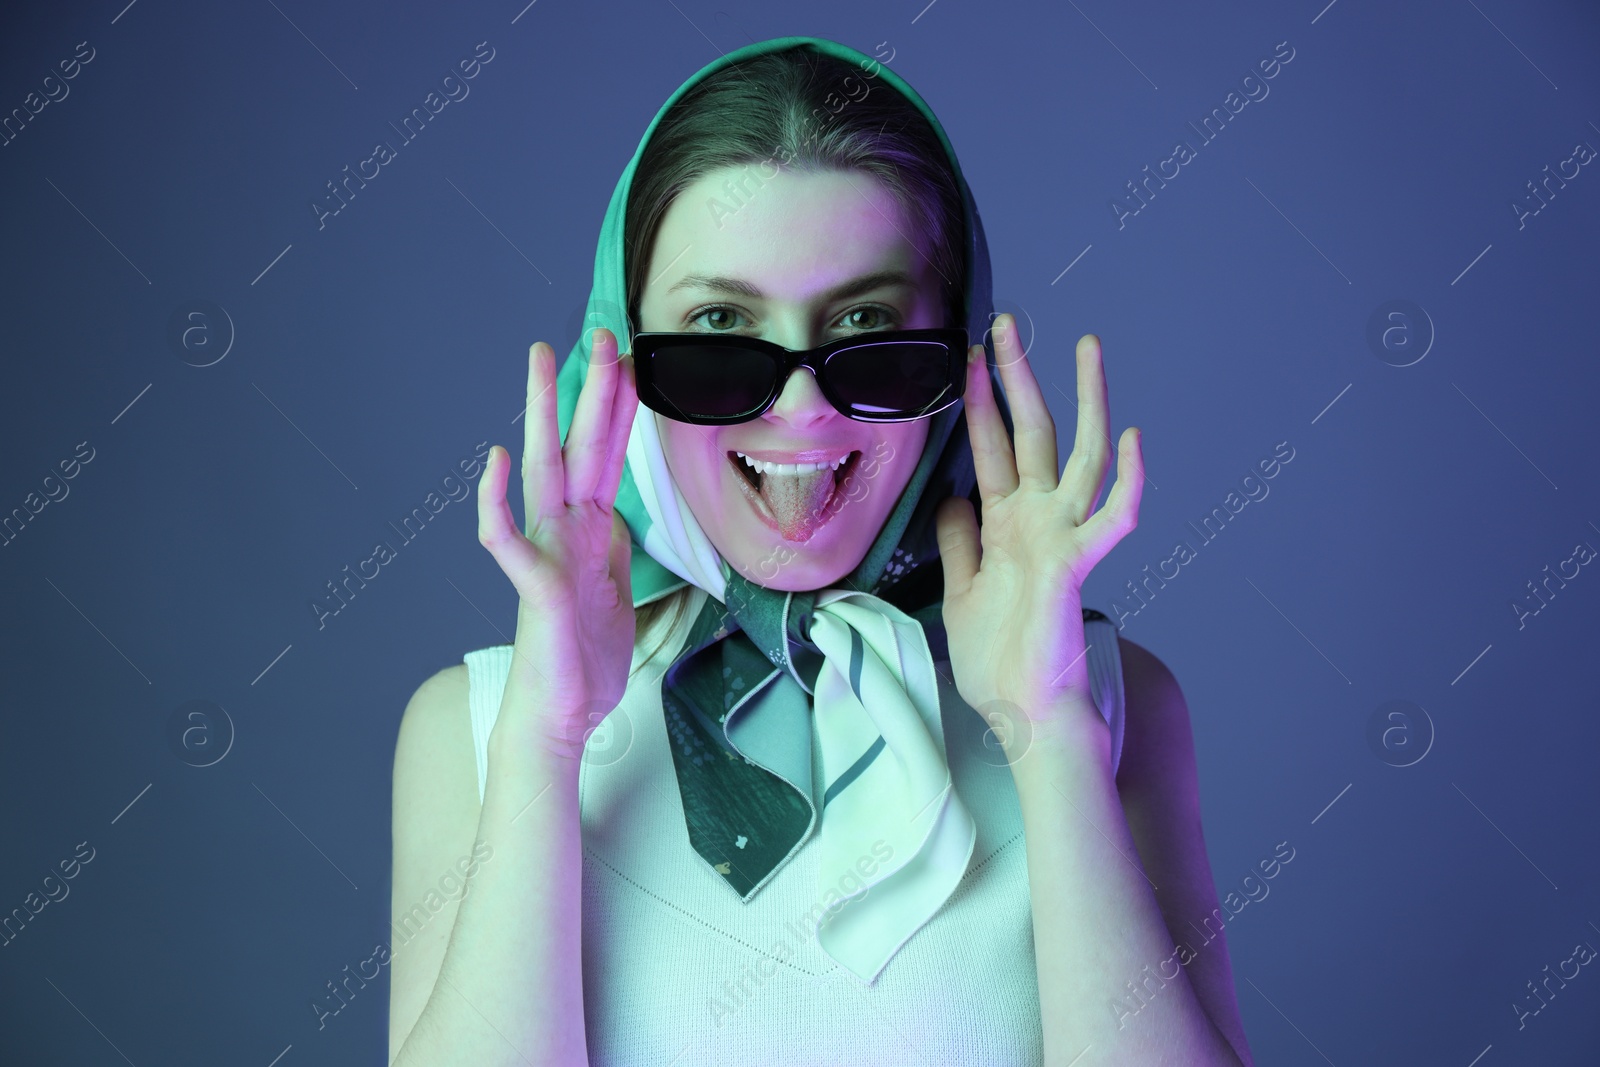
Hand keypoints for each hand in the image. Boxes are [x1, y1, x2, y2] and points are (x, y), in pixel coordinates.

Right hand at [476, 327, 638, 759]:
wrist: (562, 717)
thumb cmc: (584, 661)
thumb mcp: (613, 592)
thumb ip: (612, 550)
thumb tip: (616, 519)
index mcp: (589, 531)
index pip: (609, 456)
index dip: (621, 408)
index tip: (634, 361)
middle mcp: (563, 531)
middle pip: (579, 447)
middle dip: (592, 389)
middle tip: (602, 332)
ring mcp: (545, 554)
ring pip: (544, 473)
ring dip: (542, 416)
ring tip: (540, 364)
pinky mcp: (533, 587)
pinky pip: (506, 539)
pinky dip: (495, 501)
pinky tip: (494, 461)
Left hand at [934, 314, 1143, 749]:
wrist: (1022, 712)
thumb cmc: (997, 660)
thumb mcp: (960, 591)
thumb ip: (959, 542)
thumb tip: (953, 497)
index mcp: (1007, 524)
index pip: (990, 448)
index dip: (978, 401)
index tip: (966, 357)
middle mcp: (1039, 519)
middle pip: (1031, 432)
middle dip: (1019, 376)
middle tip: (1005, 323)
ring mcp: (1063, 537)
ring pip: (1080, 455)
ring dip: (1085, 400)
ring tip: (1084, 346)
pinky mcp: (1078, 564)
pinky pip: (1112, 517)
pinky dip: (1128, 480)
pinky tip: (1134, 439)